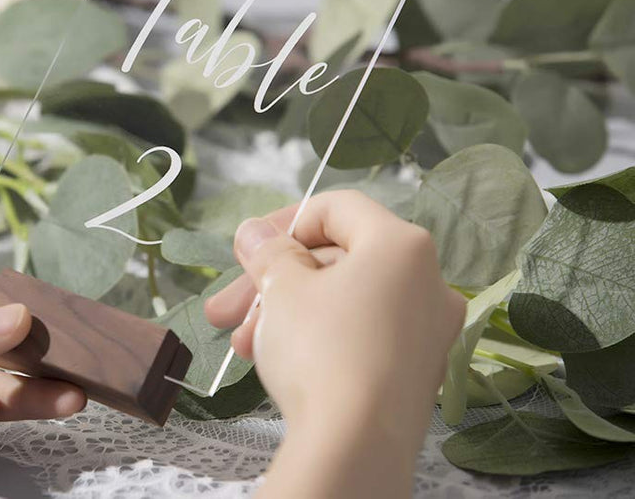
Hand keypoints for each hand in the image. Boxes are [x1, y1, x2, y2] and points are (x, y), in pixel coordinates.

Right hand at [204, 190, 464, 498]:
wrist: (355, 447)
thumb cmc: (320, 350)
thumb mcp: (282, 289)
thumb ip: (268, 252)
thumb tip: (253, 232)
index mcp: (401, 244)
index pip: (337, 208)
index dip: (283, 223)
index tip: (247, 250)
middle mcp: (428, 280)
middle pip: (336, 259)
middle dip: (273, 282)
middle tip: (226, 308)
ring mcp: (428, 329)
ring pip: (344, 301)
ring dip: (286, 314)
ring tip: (242, 344)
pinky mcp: (418, 370)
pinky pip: (362, 333)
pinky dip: (319, 337)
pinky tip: (275, 359)